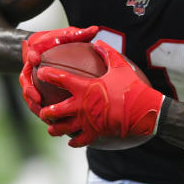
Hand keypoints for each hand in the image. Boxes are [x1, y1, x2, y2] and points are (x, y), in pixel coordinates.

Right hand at [18, 25, 98, 114]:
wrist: (43, 47)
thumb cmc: (57, 40)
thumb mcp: (67, 35)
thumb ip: (78, 34)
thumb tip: (95, 29)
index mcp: (35, 50)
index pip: (30, 52)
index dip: (31, 55)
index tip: (35, 59)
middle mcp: (30, 66)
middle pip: (25, 79)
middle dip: (29, 89)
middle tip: (35, 97)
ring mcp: (30, 79)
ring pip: (28, 94)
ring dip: (33, 105)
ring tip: (42, 115)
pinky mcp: (34, 90)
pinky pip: (36, 102)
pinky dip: (42, 111)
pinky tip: (53, 121)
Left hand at [37, 41, 164, 147]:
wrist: (142, 111)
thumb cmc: (131, 87)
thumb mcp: (120, 66)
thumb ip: (107, 53)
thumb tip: (98, 41)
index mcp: (84, 88)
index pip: (59, 79)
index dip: (47, 75)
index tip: (41, 73)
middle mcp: (80, 106)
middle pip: (53, 111)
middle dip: (44, 111)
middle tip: (42, 110)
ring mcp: (86, 122)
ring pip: (61, 129)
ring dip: (54, 128)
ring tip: (51, 127)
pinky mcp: (94, 133)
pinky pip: (78, 141)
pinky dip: (73, 141)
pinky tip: (71, 141)